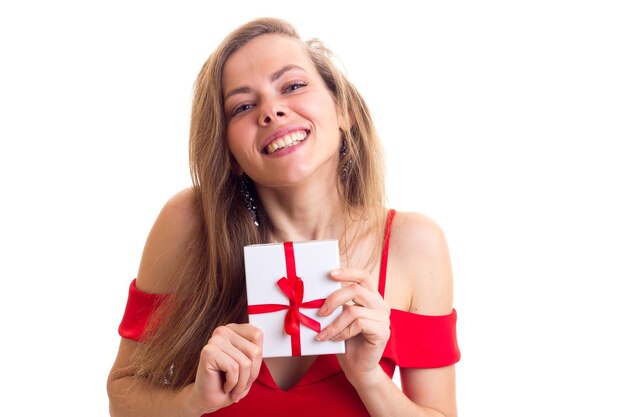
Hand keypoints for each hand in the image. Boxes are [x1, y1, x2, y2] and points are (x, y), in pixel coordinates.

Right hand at [188, 323, 262, 413]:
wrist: (209, 400)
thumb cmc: (229, 382)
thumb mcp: (250, 364)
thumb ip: (255, 349)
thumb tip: (258, 339)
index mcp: (233, 329)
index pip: (257, 335)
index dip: (257, 359)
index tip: (247, 371)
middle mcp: (223, 331)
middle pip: (254, 351)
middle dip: (251, 374)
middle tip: (240, 383)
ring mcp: (214, 340)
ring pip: (245, 363)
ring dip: (242, 382)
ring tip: (233, 387)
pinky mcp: (208, 352)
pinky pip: (233, 369)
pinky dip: (233, 383)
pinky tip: (224, 386)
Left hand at [316, 268, 390, 384]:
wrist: (356, 367)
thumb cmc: (345, 341)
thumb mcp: (338, 318)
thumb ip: (335, 304)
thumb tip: (314, 294)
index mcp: (371, 297)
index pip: (363, 276)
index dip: (348, 272)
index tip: (330, 274)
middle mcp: (380, 304)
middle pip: (356, 289)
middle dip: (333, 299)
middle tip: (320, 312)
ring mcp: (383, 318)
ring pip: (353, 310)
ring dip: (333, 323)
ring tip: (323, 334)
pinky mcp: (382, 332)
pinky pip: (358, 324)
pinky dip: (342, 332)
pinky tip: (336, 339)